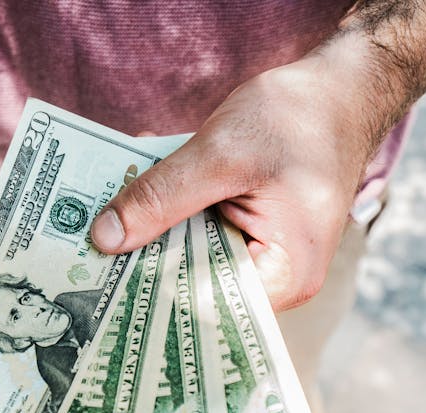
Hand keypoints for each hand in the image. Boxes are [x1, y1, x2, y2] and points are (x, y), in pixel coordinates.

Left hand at [90, 49, 374, 311]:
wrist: (341, 92)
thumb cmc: (299, 118)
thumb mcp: (221, 153)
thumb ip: (161, 197)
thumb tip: (103, 239)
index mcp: (284, 278)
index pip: (203, 307)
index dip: (150, 296)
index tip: (97, 286)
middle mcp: (277, 282)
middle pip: (195, 289)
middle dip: (145, 267)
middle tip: (84, 258)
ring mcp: (265, 261)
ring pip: (193, 262)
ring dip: (154, 241)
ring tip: (101, 230)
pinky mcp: (252, 237)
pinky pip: (202, 239)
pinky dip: (173, 221)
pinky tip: (134, 206)